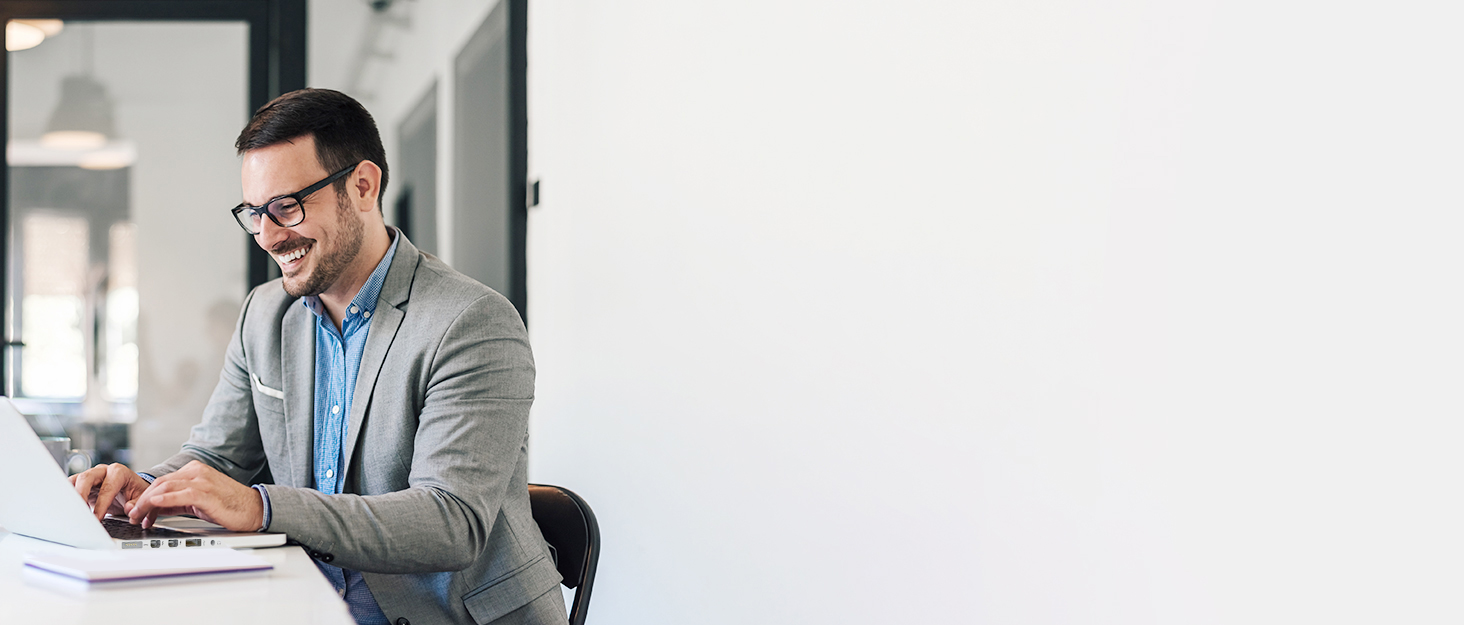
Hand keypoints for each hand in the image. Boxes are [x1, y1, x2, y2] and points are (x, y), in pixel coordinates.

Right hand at [70, 463, 150, 520]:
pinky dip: (67, 497)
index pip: (107, 488)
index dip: (101, 505)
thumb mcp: (141, 498)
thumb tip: (129, 509)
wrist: (131, 489)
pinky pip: (70, 487)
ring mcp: (91, 476)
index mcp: (119, 472)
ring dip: (70, 496)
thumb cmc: (135, 492)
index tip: (96, 519)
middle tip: (77, 512)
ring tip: (70, 511)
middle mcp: (102, 471)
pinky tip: (68, 508)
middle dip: (80, 495)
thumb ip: (137, 504)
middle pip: (86, 478)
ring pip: (74, 481)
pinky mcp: (81, 484)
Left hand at [126, 460, 263, 531]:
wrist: (253, 509)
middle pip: (160, 484)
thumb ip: (176, 502)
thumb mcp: (197, 502)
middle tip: (132, 515)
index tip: (137, 511)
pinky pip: (180, 495)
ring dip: (146, 503)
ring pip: (165, 488)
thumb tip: (153, 509)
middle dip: (141, 501)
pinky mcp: (206, 493)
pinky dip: (163, 500)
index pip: (162, 482)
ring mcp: (202, 481)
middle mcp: (196, 472)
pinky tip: (153, 506)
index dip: (145, 497)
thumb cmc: (229, 506)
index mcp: (194, 471)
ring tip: (138, 517)